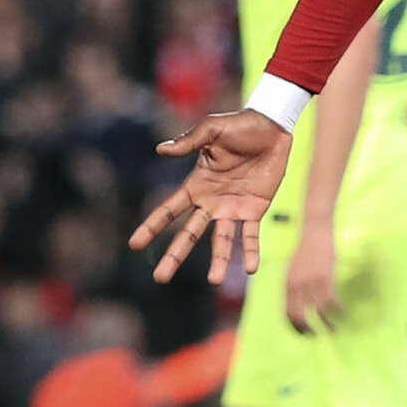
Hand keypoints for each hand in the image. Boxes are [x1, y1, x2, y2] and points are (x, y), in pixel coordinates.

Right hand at [132, 108, 293, 283]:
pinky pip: (252, 235)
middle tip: (160, 278)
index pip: (170, 209)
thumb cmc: (239, 125)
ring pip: (222, 241)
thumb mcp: (212, 130)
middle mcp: (212, 201)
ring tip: (215, 281)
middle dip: (175, 256)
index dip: (152, 226)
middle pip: (189, 233)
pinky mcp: (255, 209)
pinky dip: (252, 251)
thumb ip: (189, 142)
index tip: (134, 244)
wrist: (272, 127)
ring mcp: (233, 208)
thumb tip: (160, 150)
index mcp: (197, 184)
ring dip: (220, 262)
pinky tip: (252, 269)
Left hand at [284, 223, 339, 335]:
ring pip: (318, 313)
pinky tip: (344, 313)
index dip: (296, 327)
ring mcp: (311, 283)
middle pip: (300, 317)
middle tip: (317, 336)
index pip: (287, 314)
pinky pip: (332, 302)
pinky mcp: (325, 278)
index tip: (305, 334)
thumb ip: (294, 288)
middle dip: (308, 330)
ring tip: (334, 329)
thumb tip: (297, 305)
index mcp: (287, 285)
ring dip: (327, 324)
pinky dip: (338, 311)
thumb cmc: (306, 250)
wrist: (315, 231)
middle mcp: (297, 287)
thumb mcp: (293, 270)